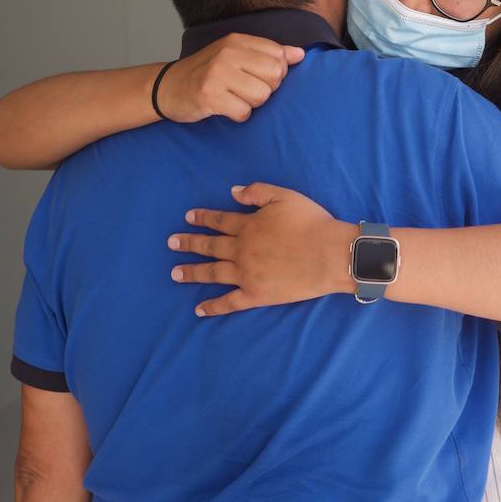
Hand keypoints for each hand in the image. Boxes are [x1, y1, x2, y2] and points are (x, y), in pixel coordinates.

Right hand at [156, 35, 304, 122]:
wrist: (168, 87)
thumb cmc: (207, 73)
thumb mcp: (236, 55)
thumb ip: (269, 54)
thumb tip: (300, 54)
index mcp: (237, 41)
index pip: (279, 55)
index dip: (275, 73)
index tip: (257, 77)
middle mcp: (228, 54)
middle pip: (275, 76)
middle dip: (266, 89)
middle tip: (246, 90)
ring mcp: (217, 74)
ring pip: (261, 96)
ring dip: (251, 104)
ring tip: (234, 98)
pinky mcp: (209, 96)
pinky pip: (244, 112)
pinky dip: (238, 115)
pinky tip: (226, 109)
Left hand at [168, 183, 354, 314]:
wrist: (329, 255)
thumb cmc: (311, 223)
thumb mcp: (284, 196)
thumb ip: (256, 192)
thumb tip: (232, 192)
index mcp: (248, 226)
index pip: (219, 221)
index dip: (202, 218)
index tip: (188, 217)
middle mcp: (241, 250)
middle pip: (209, 246)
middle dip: (188, 243)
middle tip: (171, 242)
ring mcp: (246, 274)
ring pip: (213, 273)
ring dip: (192, 272)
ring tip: (175, 273)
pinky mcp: (256, 295)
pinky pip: (229, 302)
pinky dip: (213, 306)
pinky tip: (198, 309)